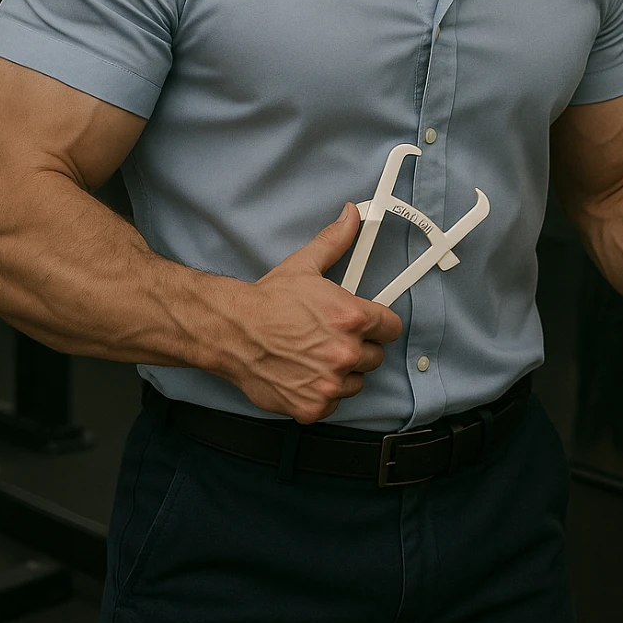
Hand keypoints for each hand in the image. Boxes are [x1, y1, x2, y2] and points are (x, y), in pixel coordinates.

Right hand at [221, 204, 402, 421]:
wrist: (232, 331)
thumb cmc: (268, 301)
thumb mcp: (305, 265)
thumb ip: (335, 241)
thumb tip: (352, 216)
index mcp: (351, 317)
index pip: (391, 327)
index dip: (379, 324)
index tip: (368, 325)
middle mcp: (345, 352)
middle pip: (375, 356)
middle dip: (358, 347)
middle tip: (332, 338)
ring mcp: (329, 383)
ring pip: (356, 382)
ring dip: (342, 372)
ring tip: (316, 356)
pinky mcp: (313, 407)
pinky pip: (333, 403)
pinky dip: (322, 394)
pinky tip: (304, 375)